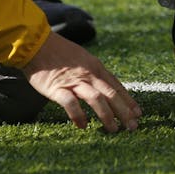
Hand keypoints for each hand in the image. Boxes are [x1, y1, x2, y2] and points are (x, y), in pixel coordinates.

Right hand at [23, 32, 140, 131]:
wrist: (37, 44)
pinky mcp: (58, 88)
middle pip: (111, 94)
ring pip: (97, 99)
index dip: (128, 100)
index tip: (138, 113)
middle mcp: (89, 74)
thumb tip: (103, 87)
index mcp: (96, 67)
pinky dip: (78, 116)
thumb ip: (93, 72)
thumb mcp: (83, 59)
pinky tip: (83, 126)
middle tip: (133, 127)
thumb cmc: (59, 53)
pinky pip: (71, 104)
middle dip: (124, 111)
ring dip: (107, 115)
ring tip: (114, 129)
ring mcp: (74, 81)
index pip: (116, 86)